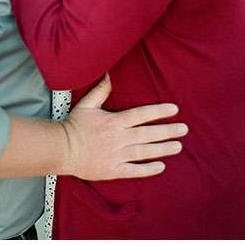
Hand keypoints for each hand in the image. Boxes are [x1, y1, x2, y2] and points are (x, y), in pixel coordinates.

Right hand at [61, 76, 187, 180]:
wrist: (61, 148)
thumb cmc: (73, 126)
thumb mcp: (86, 105)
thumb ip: (100, 91)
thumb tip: (108, 74)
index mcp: (114, 121)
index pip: (141, 114)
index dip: (159, 111)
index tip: (174, 109)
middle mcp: (119, 138)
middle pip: (148, 134)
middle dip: (168, 131)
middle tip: (184, 129)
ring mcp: (117, 155)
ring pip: (145, 152)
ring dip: (163, 149)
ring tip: (178, 146)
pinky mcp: (113, 169)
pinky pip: (135, 170)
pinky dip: (148, 169)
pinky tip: (160, 166)